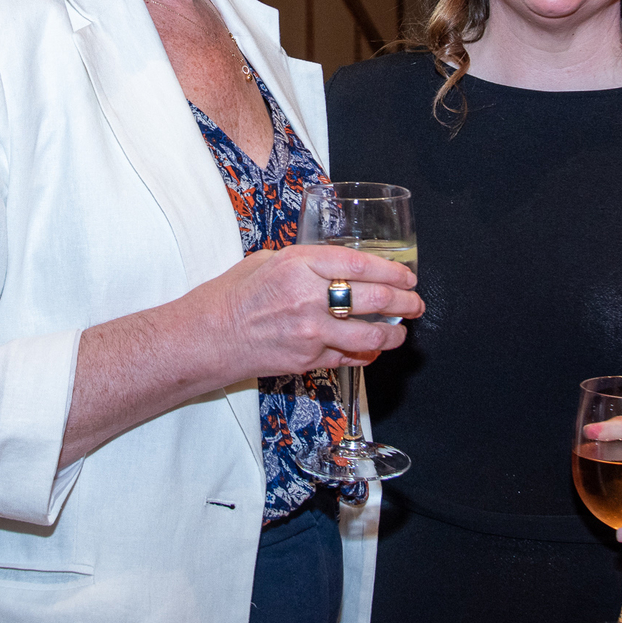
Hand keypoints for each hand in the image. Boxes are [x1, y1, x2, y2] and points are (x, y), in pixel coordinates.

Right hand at [200, 243, 422, 378]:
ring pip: (370, 335)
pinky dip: (367, 354)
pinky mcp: (307, 361)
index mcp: (299, 264)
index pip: (361, 264)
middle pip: (375, 299)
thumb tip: (338, 265)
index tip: (407, 275)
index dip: (392, 271)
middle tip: (416, 302)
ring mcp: (310, 333)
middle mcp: (309, 298)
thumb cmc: (231, 296)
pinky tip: (375, 348)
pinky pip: (349, 358)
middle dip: (405, 302)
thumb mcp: (267, 261)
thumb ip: (305, 262)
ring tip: (403, 330)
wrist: (205, 338)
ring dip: (394, 333)